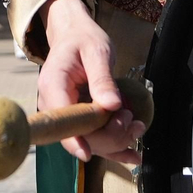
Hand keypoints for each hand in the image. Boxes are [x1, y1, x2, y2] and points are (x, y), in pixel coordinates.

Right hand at [37, 0, 144, 164]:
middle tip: (132, 118)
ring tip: (138, 126)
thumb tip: (113, 105)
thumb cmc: (83, 40)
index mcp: (53, 85)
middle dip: (108, 134)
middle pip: (78, 135)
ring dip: (116, 140)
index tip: (88, 153)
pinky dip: (114, 148)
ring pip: (89, 141)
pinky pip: (94, 139)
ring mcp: (65, 115)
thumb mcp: (97, 52)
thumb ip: (103, 78)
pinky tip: (133, 155)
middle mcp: (54, 104)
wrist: (74, 36)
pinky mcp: (77, 120)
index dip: (73, 138)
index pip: (60, 119)